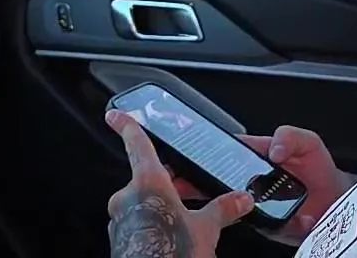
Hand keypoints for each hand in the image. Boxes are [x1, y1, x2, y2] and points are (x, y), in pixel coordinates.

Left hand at [106, 110, 253, 256]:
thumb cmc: (173, 253)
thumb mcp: (206, 228)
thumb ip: (223, 209)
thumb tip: (241, 199)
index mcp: (148, 183)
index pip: (136, 144)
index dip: (127, 125)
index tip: (115, 114)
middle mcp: (127, 197)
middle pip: (146, 178)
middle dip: (166, 184)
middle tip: (186, 191)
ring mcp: (120, 220)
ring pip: (142, 203)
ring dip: (160, 207)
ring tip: (183, 223)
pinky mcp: (119, 240)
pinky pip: (137, 223)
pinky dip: (153, 225)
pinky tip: (170, 237)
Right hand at [170, 125, 356, 246]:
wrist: (337, 203)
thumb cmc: (320, 169)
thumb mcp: (309, 143)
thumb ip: (291, 136)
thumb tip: (275, 148)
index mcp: (255, 156)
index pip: (222, 150)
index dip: (202, 152)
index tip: (185, 154)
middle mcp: (249, 179)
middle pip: (214, 179)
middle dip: (193, 179)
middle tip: (178, 180)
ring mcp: (252, 202)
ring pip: (223, 203)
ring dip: (209, 202)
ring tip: (200, 199)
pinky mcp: (261, 223)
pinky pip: (245, 221)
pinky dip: (239, 219)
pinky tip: (235, 215)